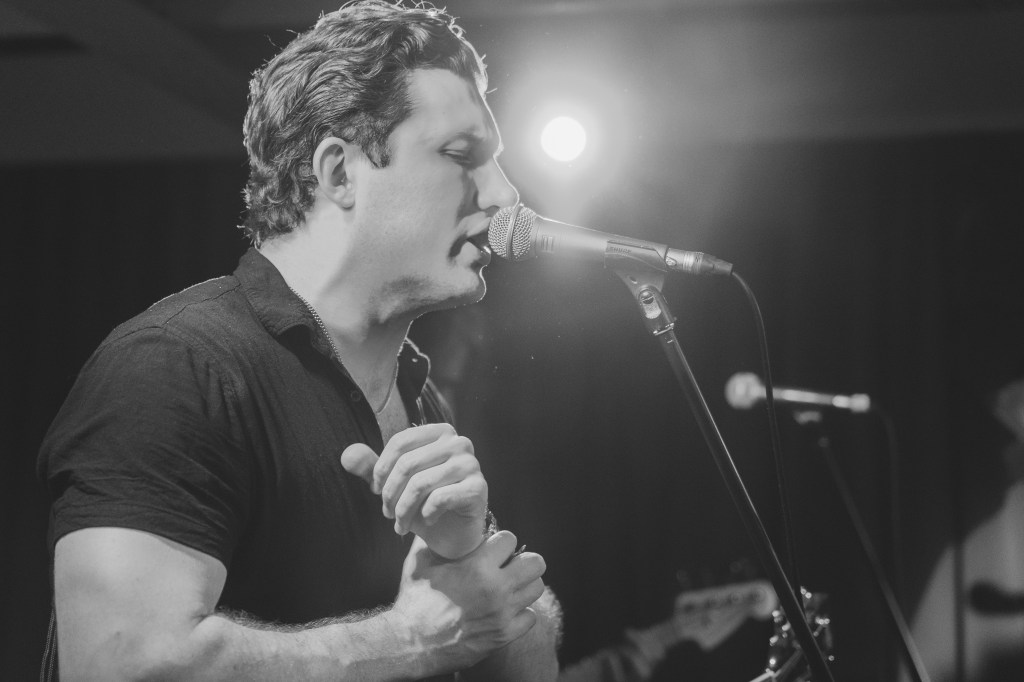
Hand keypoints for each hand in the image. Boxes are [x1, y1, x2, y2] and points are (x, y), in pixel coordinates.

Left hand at [341, 423, 487, 559]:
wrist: (452, 535)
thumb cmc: (423, 504)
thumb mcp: (394, 485)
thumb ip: (372, 468)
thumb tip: (346, 456)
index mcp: (439, 433)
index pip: (400, 441)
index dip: (381, 468)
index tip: (375, 490)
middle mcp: (459, 443)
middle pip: (409, 464)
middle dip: (390, 494)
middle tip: (386, 514)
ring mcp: (471, 464)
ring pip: (422, 483)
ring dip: (404, 510)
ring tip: (400, 525)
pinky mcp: (478, 488)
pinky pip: (440, 498)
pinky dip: (426, 514)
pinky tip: (427, 521)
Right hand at [389, 532, 546, 675]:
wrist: (411, 644)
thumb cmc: (415, 600)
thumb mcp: (420, 563)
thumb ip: (435, 539)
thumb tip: (441, 520)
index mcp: (476, 566)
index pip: (510, 539)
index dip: (500, 542)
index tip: (492, 549)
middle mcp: (495, 588)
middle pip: (536, 563)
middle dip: (523, 561)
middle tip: (509, 566)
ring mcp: (502, 613)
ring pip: (537, 588)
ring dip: (524, 585)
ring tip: (509, 587)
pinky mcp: (504, 635)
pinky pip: (531, 617)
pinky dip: (521, 613)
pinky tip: (505, 610)